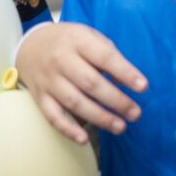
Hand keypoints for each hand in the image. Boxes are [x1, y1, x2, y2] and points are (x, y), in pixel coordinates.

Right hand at [16, 22, 147, 143]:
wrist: (31, 45)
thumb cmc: (71, 41)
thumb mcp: (90, 36)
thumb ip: (108, 55)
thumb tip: (126, 80)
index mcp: (78, 41)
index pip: (105, 57)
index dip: (125, 72)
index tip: (143, 87)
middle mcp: (61, 60)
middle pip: (91, 83)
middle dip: (116, 100)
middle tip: (136, 113)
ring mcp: (49, 80)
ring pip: (74, 102)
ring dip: (99, 117)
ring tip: (121, 127)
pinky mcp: (39, 97)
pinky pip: (53, 116)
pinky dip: (68, 129)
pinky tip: (84, 139)